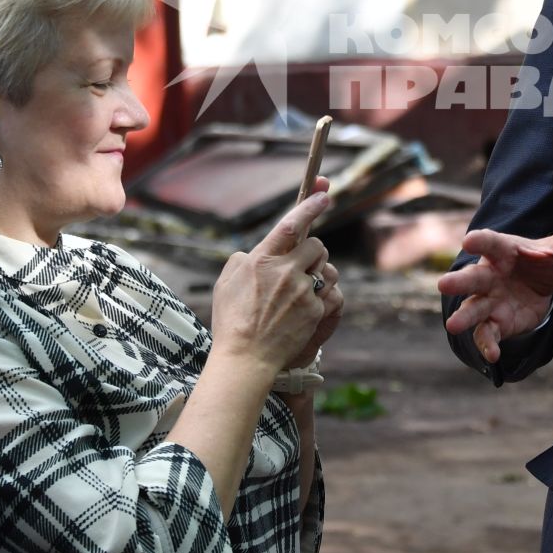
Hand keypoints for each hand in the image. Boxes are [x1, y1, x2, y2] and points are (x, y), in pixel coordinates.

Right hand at [207, 178, 332, 373]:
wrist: (246, 358)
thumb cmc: (231, 320)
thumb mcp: (226, 282)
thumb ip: (241, 260)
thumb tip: (254, 252)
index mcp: (262, 260)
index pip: (291, 224)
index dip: (310, 206)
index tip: (323, 194)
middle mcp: (286, 272)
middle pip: (317, 245)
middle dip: (312, 250)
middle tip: (301, 263)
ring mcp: (303, 291)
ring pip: (326, 268)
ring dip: (317, 273)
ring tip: (298, 290)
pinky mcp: (316, 310)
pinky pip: (327, 292)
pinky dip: (318, 297)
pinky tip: (300, 310)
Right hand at [438, 217, 552, 362]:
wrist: (541, 284)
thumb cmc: (545, 260)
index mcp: (504, 251)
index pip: (490, 243)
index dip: (480, 242)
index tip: (469, 241)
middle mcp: (490, 275)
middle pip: (473, 278)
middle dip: (459, 282)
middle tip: (443, 284)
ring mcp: (490, 300)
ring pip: (473, 308)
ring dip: (464, 316)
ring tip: (452, 325)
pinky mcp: (497, 322)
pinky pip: (488, 334)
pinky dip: (487, 344)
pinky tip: (493, 356)